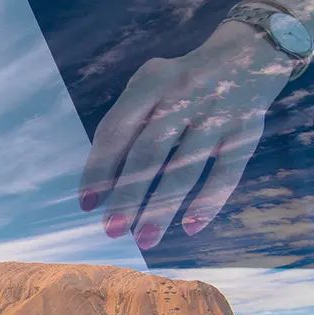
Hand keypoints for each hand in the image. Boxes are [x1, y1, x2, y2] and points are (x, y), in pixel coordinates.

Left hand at [79, 20, 295, 249]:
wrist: (248, 55)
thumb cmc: (179, 84)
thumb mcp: (149, 87)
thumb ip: (127, 124)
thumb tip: (103, 182)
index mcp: (151, 82)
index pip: (116, 130)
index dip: (98, 169)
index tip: (87, 204)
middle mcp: (185, 95)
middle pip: (149, 152)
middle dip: (128, 195)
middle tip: (111, 230)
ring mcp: (218, 113)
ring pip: (186, 167)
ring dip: (163, 207)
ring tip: (144, 239)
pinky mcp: (248, 131)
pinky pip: (227, 173)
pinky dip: (208, 202)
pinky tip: (190, 228)